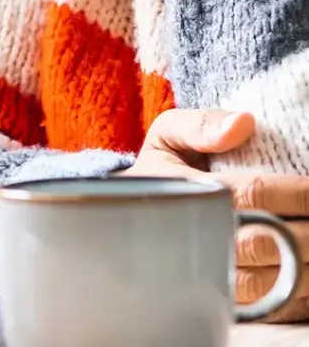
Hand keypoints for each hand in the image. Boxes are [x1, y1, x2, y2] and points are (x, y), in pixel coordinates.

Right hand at [125, 108, 308, 321]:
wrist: (137, 211)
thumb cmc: (161, 169)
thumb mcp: (167, 134)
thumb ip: (200, 124)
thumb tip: (243, 123)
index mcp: (188, 194)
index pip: (253, 195)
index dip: (295, 193)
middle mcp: (200, 241)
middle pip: (271, 242)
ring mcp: (214, 278)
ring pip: (277, 281)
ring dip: (307, 261)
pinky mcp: (229, 301)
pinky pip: (276, 305)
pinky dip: (300, 291)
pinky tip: (305, 267)